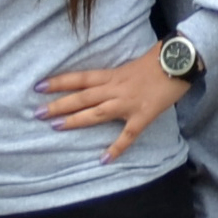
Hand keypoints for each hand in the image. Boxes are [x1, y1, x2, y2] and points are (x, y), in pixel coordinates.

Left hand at [39, 52, 192, 159]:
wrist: (180, 61)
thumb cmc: (159, 58)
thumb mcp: (132, 63)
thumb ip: (116, 74)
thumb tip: (103, 82)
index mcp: (113, 75)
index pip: (80, 78)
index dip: (59, 82)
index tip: (39, 87)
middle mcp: (116, 88)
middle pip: (82, 97)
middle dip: (59, 104)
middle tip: (37, 113)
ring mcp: (128, 103)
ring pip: (97, 113)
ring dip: (76, 120)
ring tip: (57, 127)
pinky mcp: (143, 116)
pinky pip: (127, 134)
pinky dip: (116, 147)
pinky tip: (103, 159)